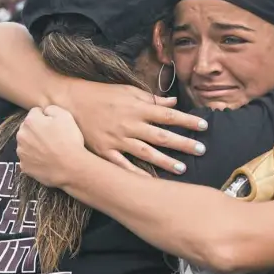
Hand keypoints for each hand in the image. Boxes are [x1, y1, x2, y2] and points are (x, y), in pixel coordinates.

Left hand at [17, 106, 84, 187]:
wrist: (72, 167)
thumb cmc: (69, 140)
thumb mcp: (66, 116)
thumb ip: (52, 109)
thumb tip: (45, 111)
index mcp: (30, 121)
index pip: (35, 113)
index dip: (46, 118)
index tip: (56, 125)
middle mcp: (21, 135)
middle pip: (28, 129)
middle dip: (38, 131)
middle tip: (54, 138)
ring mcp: (21, 153)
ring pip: (27, 145)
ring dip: (35, 146)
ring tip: (51, 151)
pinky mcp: (24, 167)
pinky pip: (29, 160)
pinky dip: (36, 160)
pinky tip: (47, 161)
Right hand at [66, 82, 208, 174]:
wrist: (70, 101)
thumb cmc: (101, 94)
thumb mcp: (128, 91)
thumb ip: (151, 98)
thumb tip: (173, 102)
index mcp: (138, 108)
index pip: (169, 115)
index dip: (187, 121)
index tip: (204, 126)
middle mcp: (130, 124)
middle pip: (161, 136)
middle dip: (183, 143)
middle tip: (201, 150)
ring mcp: (117, 139)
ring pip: (146, 152)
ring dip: (165, 161)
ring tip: (182, 169)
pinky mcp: (105, 151)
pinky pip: (122, 165)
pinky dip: (135, 174)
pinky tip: (149, 182)